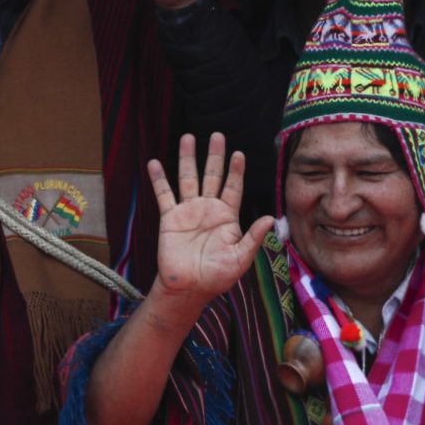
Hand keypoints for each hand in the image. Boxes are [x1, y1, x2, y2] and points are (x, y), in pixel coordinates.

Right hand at [148, 133, 273, 310]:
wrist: (189, 289)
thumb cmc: (217, 277)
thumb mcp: (240, 258)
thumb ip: (253, 237)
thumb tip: (270, 218)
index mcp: (227, 217)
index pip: (233, 187)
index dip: (236, 171)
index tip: (238, 154)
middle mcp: (208, 209)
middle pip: (212, 176)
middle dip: (215, 156)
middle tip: (217, 135)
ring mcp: (188, 212)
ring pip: (188, 178)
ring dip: (188, 158)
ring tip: (188, 137)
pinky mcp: (170, 219)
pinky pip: (164, 195)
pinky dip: (159, 179)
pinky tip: (155, 163)